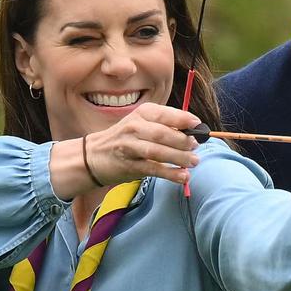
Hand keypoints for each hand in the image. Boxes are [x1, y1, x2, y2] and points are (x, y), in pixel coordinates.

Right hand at [50, 103, 201, 198]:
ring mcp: (130, 146)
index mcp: (141, 114)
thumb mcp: (141, 126)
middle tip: (196, 147)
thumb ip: (164, 127)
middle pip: (164, 133)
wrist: (92, 156)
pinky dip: (170, 173)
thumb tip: (193, 134)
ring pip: (158, 151)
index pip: (166, 114)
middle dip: (183, 141)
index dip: (184, 119)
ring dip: (179, 157)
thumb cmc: (124, 140)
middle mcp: (135, 127)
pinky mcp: (129, 165)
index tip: (198, 125)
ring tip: (194, 162)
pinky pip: (153, 169)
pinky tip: (183, 177)